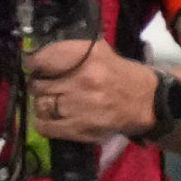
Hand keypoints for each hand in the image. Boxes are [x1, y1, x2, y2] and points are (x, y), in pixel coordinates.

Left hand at [26, 38, 157, 139]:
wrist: (147, 102)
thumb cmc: (120, 75)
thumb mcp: (100, 52)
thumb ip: (71, 52)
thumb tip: (37, 57)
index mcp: (89, 56)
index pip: (43, 59)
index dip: (34, 64)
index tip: (34, 68)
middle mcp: (83, 79)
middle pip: (39, 85)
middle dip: (39, 86)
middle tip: (47, 87)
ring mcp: (80, 105)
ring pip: (41, 105)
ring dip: (43, 104)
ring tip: (53, 103)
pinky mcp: (80, 128)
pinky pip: (45, 126)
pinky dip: (43, 123)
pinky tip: (50, 118)